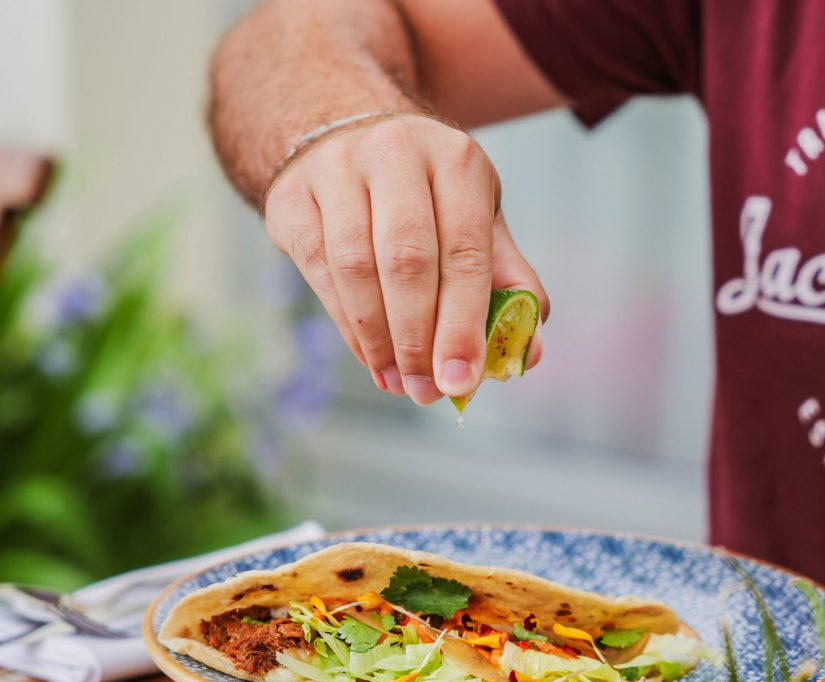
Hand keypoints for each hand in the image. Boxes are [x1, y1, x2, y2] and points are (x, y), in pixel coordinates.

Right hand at [264, 114, 547, 404]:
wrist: (350, 139)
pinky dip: (347, 325)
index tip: (462, 380)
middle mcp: (395, 153)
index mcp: (456, 160)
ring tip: (398, 382)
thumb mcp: (477, 221)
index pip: (465, 251)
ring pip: (355, 267)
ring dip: (379, 339)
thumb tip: (525, 354)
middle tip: (426, 391)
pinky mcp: (292, 197)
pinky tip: (370, 356)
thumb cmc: (428, 197)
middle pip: (407, 260)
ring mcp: (336, 170)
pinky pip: (318, 270)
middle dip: (418, 339)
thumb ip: (505, 283)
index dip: (463, 324)